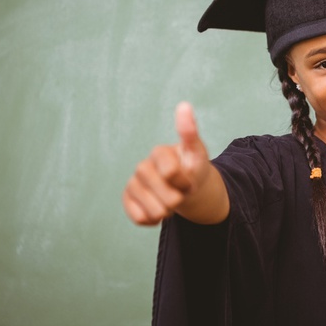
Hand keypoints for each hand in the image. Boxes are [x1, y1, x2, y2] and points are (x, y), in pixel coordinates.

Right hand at [122, 102, 219, 225]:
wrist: (188, 188)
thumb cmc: (193, 168)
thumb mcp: (198, 152)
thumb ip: (190, 131)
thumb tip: (184, 105)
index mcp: (159, 152)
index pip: (171, 172)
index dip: (185, 181)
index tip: (190, 179)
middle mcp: (142, 166)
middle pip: (166, 197)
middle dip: (180, 199)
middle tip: (182, 191)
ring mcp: (133, 183)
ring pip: (154, 211)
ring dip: (169, 211)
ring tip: (171, 201)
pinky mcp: (127, 200)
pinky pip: (139, 218)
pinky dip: (153, 220)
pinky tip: (159, 211)